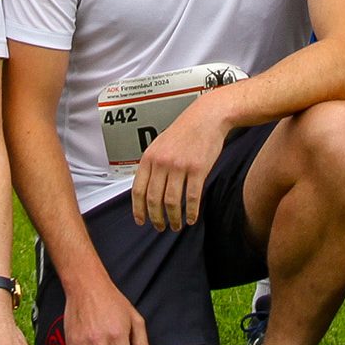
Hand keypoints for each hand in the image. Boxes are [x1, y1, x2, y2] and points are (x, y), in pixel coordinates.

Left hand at [130, 98, 228, 231]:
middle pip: (153, 199)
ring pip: (171, 201)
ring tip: (176, 225)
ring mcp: (179, 166)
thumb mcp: (160, 144)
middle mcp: (162, 162)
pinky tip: (191, 218)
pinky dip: (190, 212)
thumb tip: (145, 188)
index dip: (138, 209)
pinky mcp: (198, 169)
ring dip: (173, 218)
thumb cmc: (185, 131)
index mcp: (149, 157)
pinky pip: (191, 197)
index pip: (138, 190)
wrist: (207, 117)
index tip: (141, 221)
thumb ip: (152, 164)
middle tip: (160, 227)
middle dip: (155, 218)